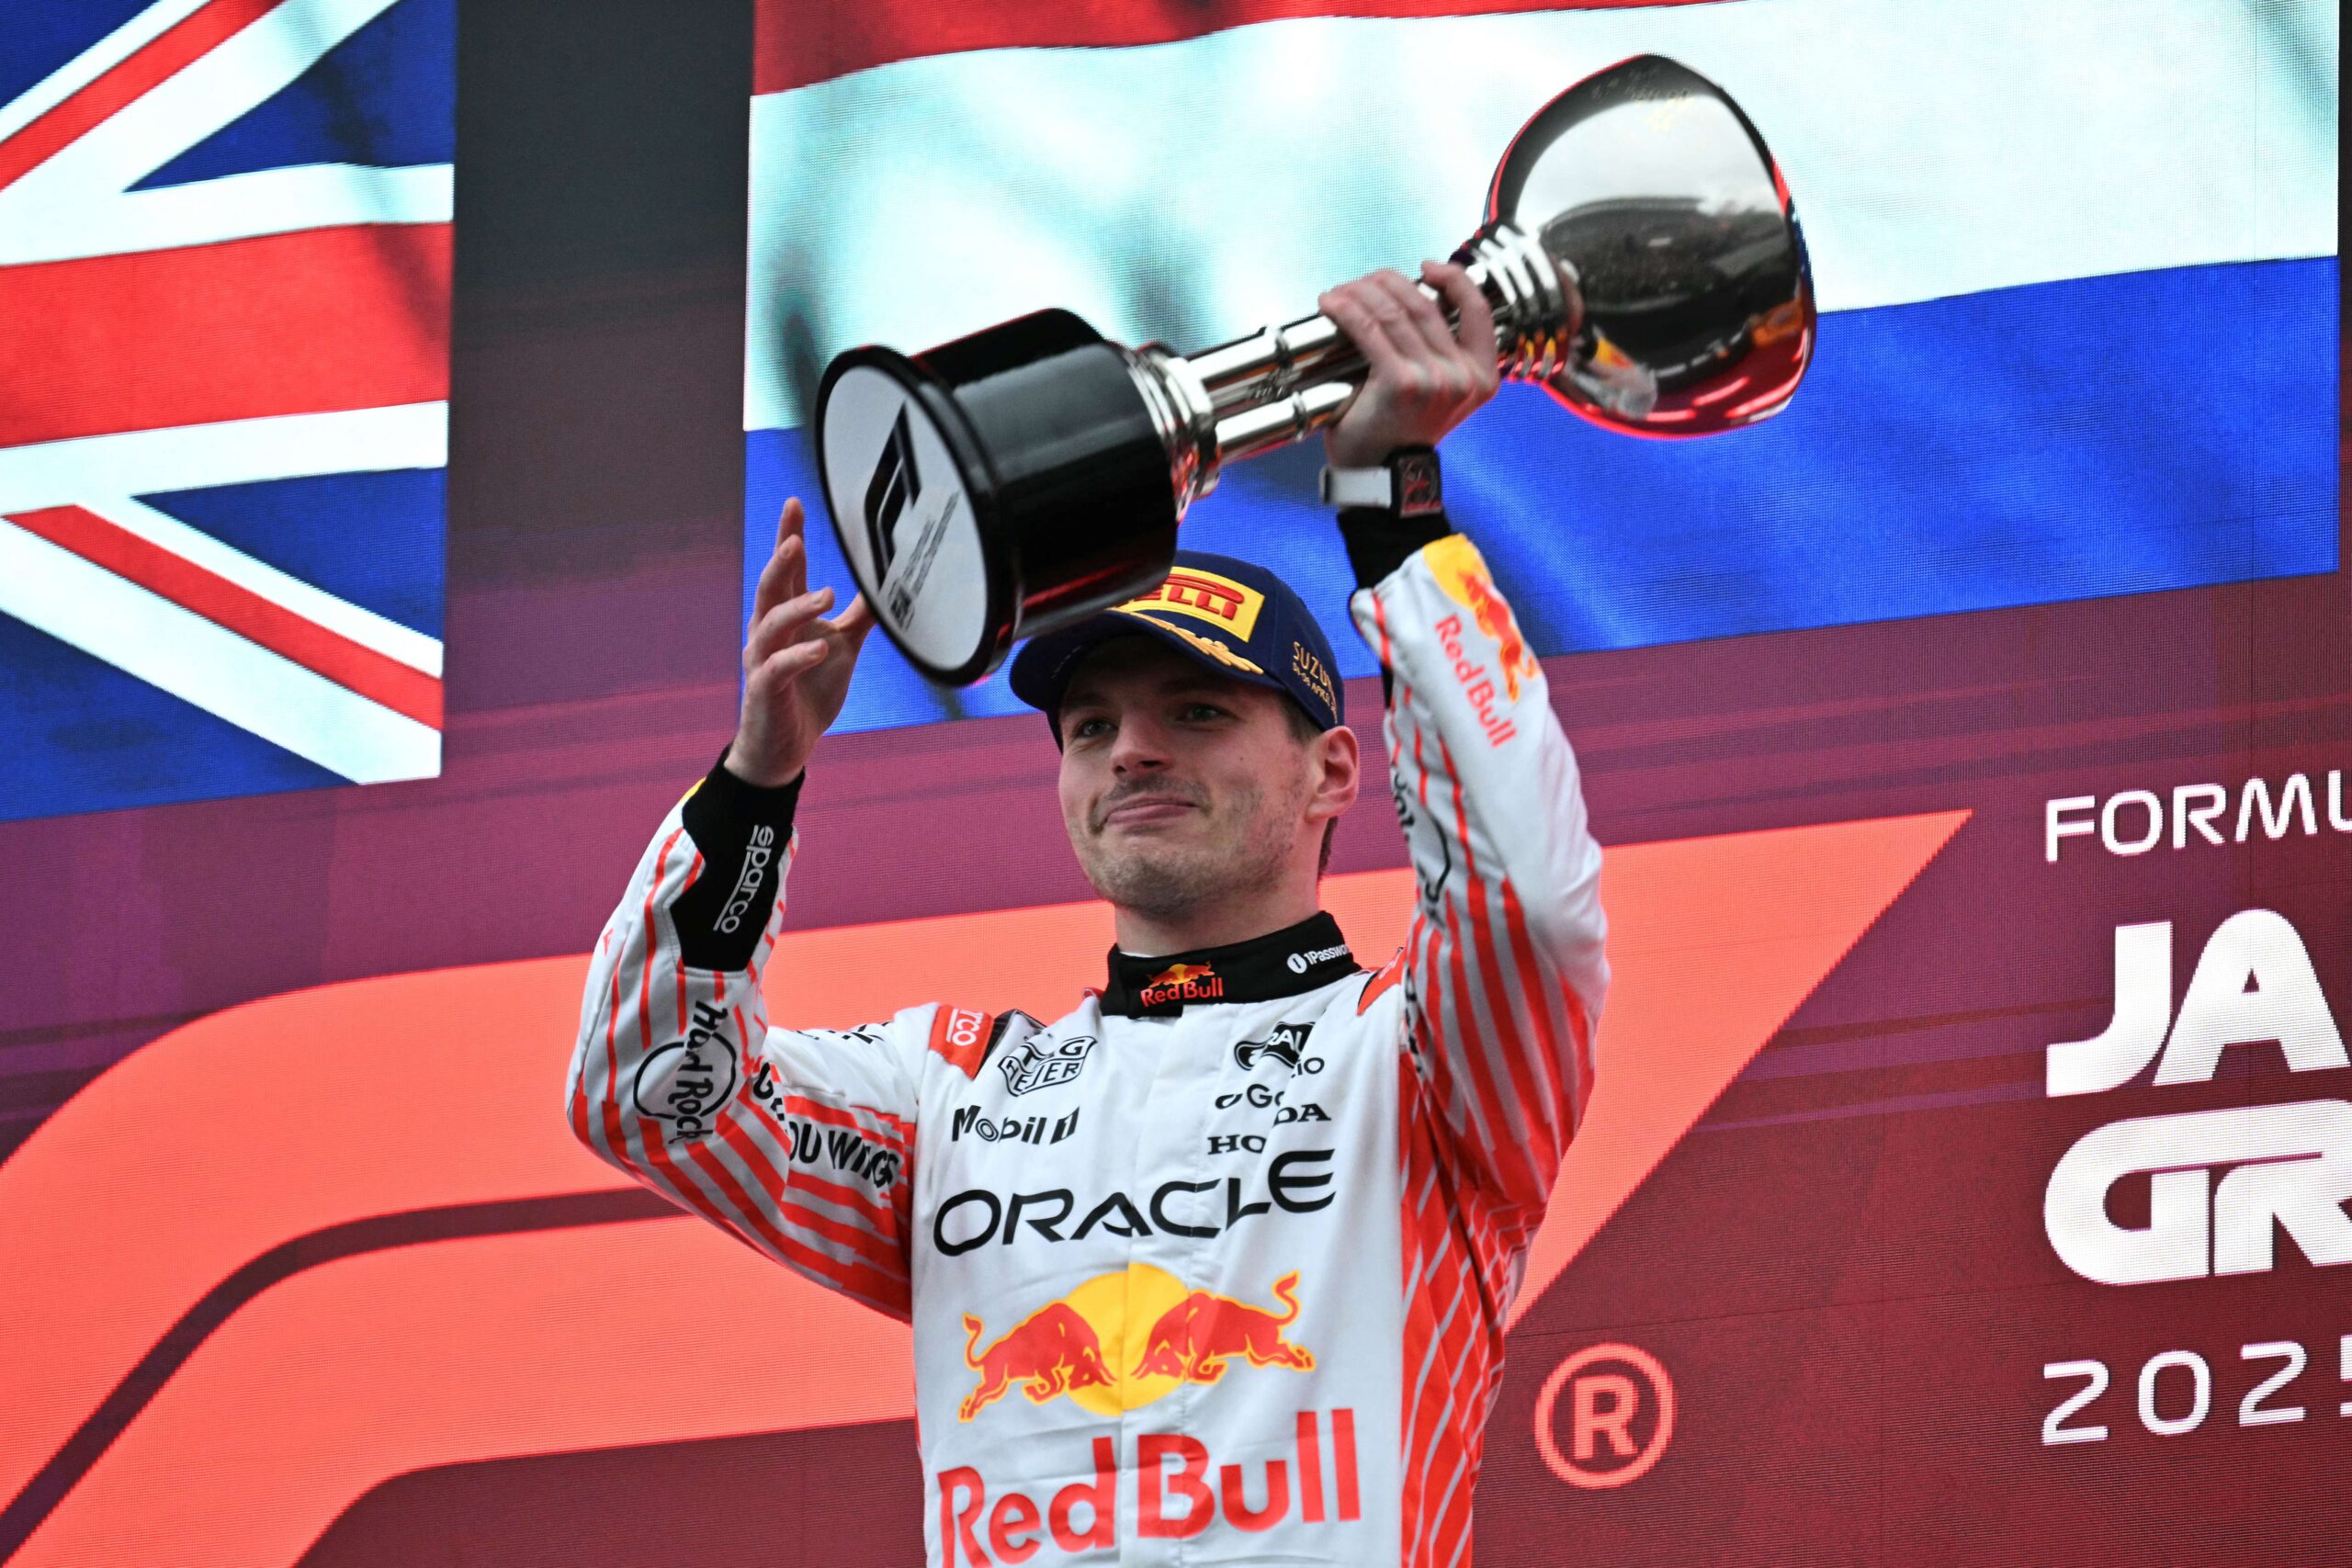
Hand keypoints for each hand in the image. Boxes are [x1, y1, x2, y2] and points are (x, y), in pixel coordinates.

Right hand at [726, 497, 875, 787]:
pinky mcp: (765, 691)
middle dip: (780, 561)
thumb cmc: (810, 691)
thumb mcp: (842, 646)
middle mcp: (768, 633)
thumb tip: (886, 587)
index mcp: (786, 617)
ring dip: (797, 608)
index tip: (795, 504)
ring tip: (827, 595)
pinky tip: (820, 648)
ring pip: (771, 624)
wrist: (787, 746)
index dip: (787, 536)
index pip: (786, 570)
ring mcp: (763, 661)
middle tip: (797, 539)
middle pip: (769, 588)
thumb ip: (859, 616)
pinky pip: (776, 669)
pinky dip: (797, 656)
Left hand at [1317, 260, 1501, 468]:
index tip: (1427, 268)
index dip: (1453, 278)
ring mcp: (1435, 379)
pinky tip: (1332, 304)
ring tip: (1342, 292)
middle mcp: (1464, 376)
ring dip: (1363, 292)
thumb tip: (1413, 298)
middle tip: (1365, 283)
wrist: (1383, 477)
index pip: (1477, 308)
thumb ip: (1440, 353)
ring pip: (1395, 311)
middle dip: (1389, 283)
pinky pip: (1369, 330)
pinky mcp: (1401, 382)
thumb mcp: (1441, 394)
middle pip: (1425, 304)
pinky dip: (1347, 310)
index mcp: (1482, 375)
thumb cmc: (1402, 433)